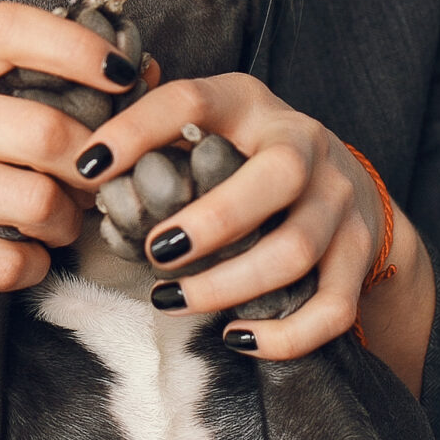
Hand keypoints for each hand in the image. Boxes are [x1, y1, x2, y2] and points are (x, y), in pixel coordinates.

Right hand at [0, 3, 142, 367]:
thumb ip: (7, 91)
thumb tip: (135, 74)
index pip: (11, 28)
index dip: (80, 46)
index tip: (126, 75)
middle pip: (47, 132)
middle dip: (92, 169)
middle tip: (96, 186)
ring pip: (36, 201)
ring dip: (66, 224)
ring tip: (57, 226)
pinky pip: (5, 260)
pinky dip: (30, 267)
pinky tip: (21, 260)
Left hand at [73, 72, 436, 381]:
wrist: (355, 188)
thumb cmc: (251, 161)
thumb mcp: (213, 125)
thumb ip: (156, 135)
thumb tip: (80, 162)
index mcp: (252, 106)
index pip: (193, 101)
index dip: (138, 130)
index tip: (88, 166)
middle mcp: (306, 146)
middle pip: (275, 177)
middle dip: (212, 221)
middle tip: (154, 252)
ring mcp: (339, 203)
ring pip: (296, 250)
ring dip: (229, 284)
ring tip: (171, 300)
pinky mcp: (358, 257)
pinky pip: (331, 308)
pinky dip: (285, 335)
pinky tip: (235, 338)